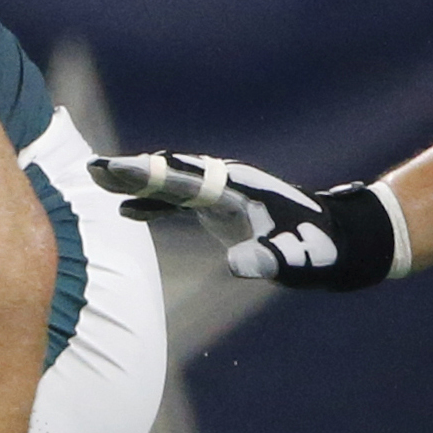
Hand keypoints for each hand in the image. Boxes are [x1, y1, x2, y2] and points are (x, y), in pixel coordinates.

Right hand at [89, 149, 403, 287]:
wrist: (339, 240)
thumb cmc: (317, 248)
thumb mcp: (294, 257)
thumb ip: (266, 258)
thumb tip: (236, 265)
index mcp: (236, 188)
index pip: (183, 179)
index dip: (147, 176)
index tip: (114, 170)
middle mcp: (225, 183)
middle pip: (170, 172)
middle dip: (131, 170)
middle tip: (92, 168)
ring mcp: (223, 194)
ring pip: (171, 183)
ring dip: (137, 182)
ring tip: (97, 178)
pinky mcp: (223, 209)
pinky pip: (180, 202)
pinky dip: (154, 203)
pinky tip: (129, 212)